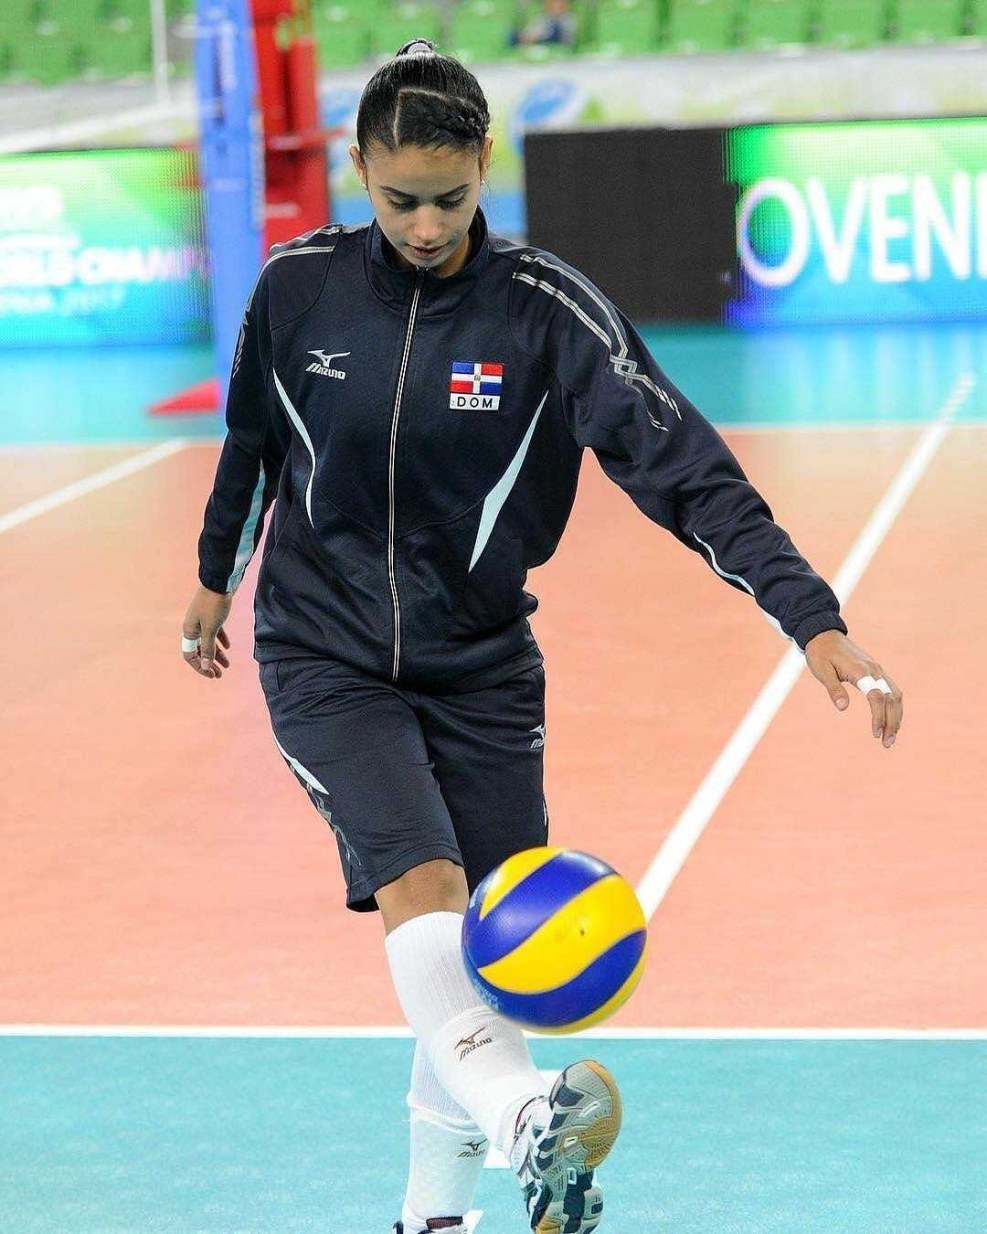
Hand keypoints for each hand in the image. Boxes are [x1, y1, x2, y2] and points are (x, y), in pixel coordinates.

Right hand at [182, 584, 232, 678]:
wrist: (219, 581)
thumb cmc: (213, 605)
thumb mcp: (211, 629)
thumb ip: (207, 648)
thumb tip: (205, 665)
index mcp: (189, 632)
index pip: (190, 656)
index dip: (200, 667)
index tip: (213, 675)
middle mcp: (193, 627)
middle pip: (200, 651)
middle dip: (209, 664)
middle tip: (220, 675)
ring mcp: (203, 621)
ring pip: (209, 642)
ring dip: (217, 654)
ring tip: (228, 665)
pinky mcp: (212, 615)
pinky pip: (215, 632)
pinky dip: (221, 640)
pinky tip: (228, 646)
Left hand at [805, 629, 902, 748]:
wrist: (824, 635)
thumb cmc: (821, 654)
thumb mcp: (822, 671)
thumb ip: (833, 689)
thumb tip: (843, 708)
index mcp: (861, 671)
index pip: (876, 697)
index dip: (878, 717)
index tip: (875, 734)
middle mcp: (874, 670)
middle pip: (892, 699)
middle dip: (892, 722)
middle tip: (887, 744)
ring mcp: (878, 671)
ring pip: (895, 696)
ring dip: (896, 717)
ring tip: (890, 738)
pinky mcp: (877, 672)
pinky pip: (892, 691)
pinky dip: (894, 707)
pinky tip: (891, 722)